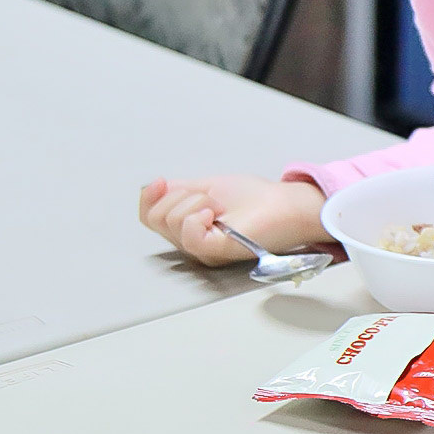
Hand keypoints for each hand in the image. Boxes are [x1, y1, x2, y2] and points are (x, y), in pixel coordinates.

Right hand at [138, 175, 329, 265]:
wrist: (285, 205)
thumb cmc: (256, 198)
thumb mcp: (209, 186)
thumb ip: (181, 190)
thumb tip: (156, 187)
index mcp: (188, 226)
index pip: (149, 218)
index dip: (148, 198)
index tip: (160, 182)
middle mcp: (192, 241)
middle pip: (156, 218)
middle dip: (180, 196)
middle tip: (212, 198)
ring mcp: (202, 250)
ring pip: (170, 222)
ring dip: (196, 201)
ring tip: (220, 206)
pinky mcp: (215, 252)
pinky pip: (188, 235)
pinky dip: (196, 216)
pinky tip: (215, 213)